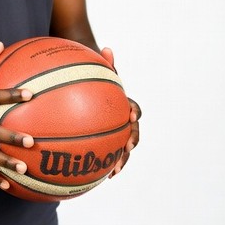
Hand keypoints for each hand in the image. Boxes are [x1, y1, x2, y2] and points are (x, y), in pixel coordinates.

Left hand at [100, 47, 140, 177]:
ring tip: (114, 172)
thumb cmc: (94, 79)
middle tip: (127, 148)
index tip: (131, 116)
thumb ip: (104, 63)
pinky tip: (96, 176)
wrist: (90, 89)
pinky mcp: (107, 141)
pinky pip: (107, 154)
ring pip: (122, 149)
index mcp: (123, 104)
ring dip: (121, 160)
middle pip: (133, 133)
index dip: (134, 112)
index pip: (134, 109)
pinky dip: (105, 165)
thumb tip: (107, 48)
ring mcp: (116, 132)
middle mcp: (123, 120)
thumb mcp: (98, 71)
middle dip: (131, 142)